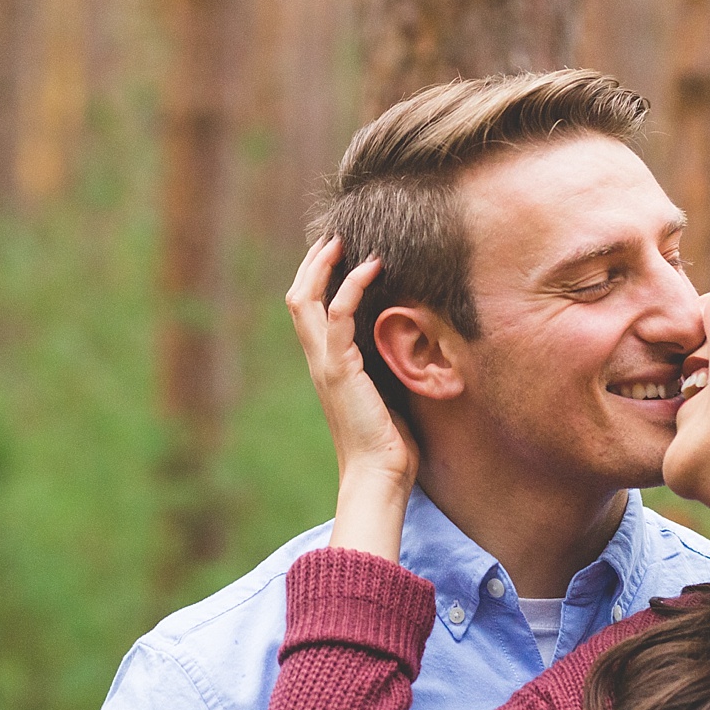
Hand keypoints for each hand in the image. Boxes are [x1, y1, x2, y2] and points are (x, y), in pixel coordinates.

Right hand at [286, 237, 418, 559]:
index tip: (338, 251)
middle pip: (297, 298)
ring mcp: (325, 365)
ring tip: (342, 239)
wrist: (380, 475)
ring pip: (305, 301)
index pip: (309, 311)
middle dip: (312, 263)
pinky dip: (351, 286)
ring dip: (322, 265)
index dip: (317, 278)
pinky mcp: (340, 370)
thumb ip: (387, 364)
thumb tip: (412, 338)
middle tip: (334, 234)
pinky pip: (338, 317)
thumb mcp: (388, 391)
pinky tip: (372, 266)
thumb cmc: (390, 442)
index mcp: (327, 366)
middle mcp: (318, 361)